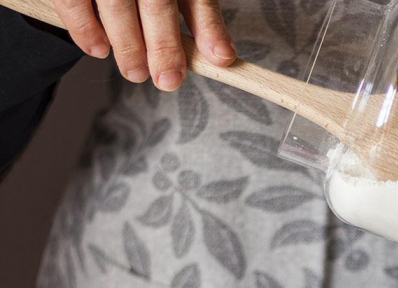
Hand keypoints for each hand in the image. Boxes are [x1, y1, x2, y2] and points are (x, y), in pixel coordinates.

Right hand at [52, 0, 235, 89]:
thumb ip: (199, 18)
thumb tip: (221, 58)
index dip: (209, 27)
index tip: (221, 59)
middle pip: (156, 0)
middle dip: (164, 45)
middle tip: (167, 80)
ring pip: (116, 2)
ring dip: (127, 44)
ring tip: (136, 73)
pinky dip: (85, 28)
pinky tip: (98, 50)